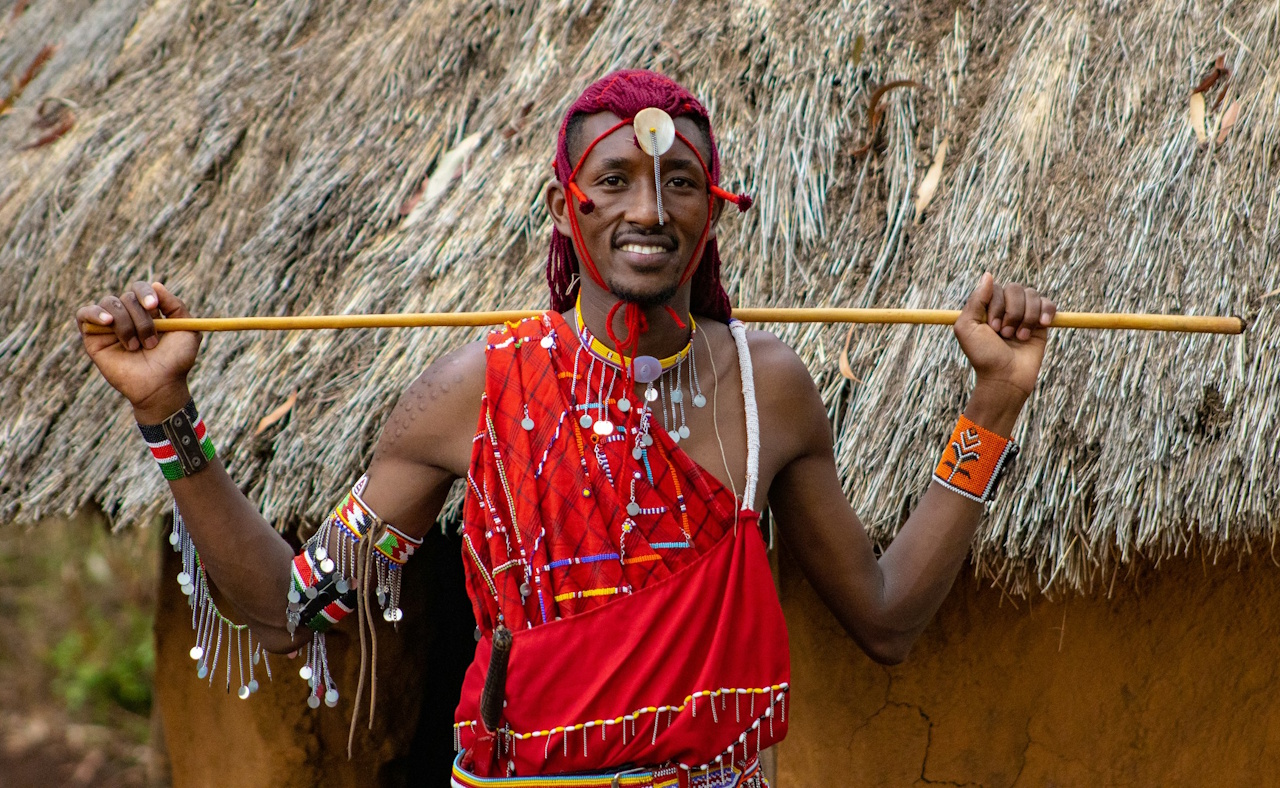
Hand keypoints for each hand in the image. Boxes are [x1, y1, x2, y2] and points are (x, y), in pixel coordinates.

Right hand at [75, 282, 201, 421]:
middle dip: (141, 319)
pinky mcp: (92, 337)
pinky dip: (95, 313)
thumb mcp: (187, 330)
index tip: (153, 306)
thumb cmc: (176, 360)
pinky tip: (108, 323)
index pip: (140, 289)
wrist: (160, 386)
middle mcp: (127, 315)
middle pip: (127, 297)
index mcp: (147, 311)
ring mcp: (109, 326)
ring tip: (135, 346)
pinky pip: (84, 314)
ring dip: (126, 324)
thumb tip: (155, 284)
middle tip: (151, 342)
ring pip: (109, 304)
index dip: (145, 293)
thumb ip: (176, 306)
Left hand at [953, 273, 1055, 417]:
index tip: (993, 328)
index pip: (996, 288)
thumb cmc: (983, 355)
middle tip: (1005, 335)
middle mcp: (1005, 307)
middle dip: (1012, 312)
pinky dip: (1046, 311)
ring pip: (1032, 295)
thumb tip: (988, 275)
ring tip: (1019, 338)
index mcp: (987, 306)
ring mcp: (1024, 314)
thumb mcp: (967, 328)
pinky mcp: (1041, 323)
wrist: (1005, 378)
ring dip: (1026, 317)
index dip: (997, 306)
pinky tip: (1042, 325)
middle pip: (1016, 289)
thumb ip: (975, 300)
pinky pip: (1048, 303)